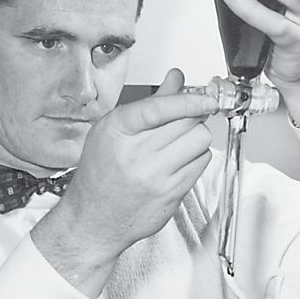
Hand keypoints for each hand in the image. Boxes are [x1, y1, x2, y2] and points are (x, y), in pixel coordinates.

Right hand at [31, 68, 215, 294]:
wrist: (94, 219)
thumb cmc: (100, 173)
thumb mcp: (115, 130)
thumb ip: (151, 103)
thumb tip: (175, 79)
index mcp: (117, 131)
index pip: (161, 108)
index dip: (189, 99)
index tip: (205, 97)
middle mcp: (135, 154)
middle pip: (187, 122)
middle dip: (192, 116)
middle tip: (187, 118)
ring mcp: (155, 177)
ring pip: (199, 142)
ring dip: (196, 138)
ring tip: (179, 142)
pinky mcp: (171, 195)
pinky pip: (201, 164)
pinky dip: (196, 158)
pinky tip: (179, 161)